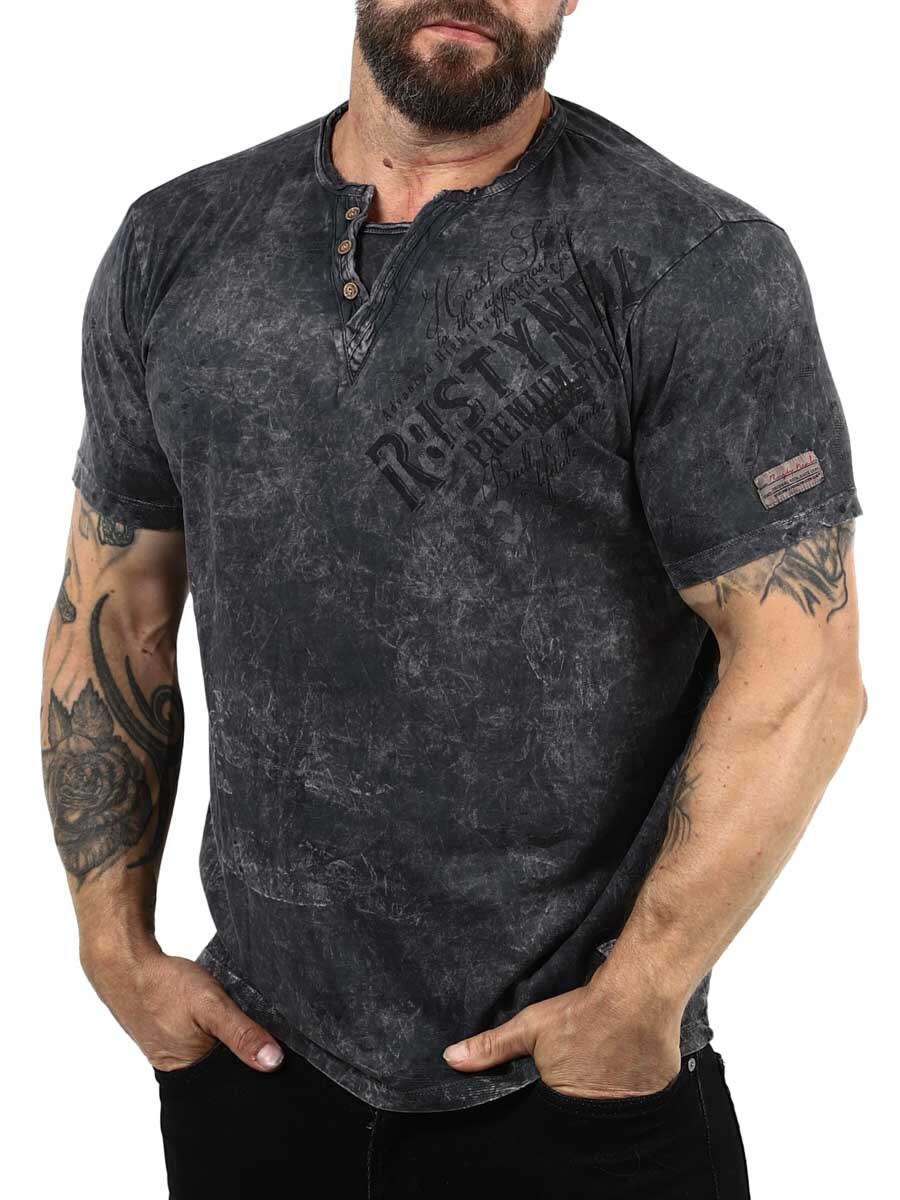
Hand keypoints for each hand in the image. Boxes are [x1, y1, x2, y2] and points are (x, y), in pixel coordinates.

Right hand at [82, 941, 284, 1073]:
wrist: (124, 964)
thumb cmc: (163, 985)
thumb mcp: (210, 1005)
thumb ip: (241, 1033)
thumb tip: (273, 1062)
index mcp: (188, 1073)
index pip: (231, 1081)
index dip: (252, 1065)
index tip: (271, 1048)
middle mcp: (177, 1067)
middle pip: (221, 1066)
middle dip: (237, 1049)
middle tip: (242, 1022)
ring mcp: (168, 1050)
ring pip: (208, 1049)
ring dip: (222, 1035)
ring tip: (224, 1014)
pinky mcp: (164, 1033)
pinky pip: (194, 1036)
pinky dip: (205, 1026)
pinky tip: (207, 1011)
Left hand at [442, 981, 682, 1099]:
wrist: (636, 996)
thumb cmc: (582, 1012)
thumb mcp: (531, 1027)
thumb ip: (492, 1047)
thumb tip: (451, 1059)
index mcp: (566, 1101)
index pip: (555, 1110)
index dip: (555, 1092)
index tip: (560, 1073)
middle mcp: (601, 1111)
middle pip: (586, 1107)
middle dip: (583, 1090)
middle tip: (585, 1061)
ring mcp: (633, 1104)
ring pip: (617, 1101)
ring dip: (612, 1086)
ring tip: (608, 1058)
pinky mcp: (659, 1091)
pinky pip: (644, 1092)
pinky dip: (638, 1080)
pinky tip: (631, 1058)